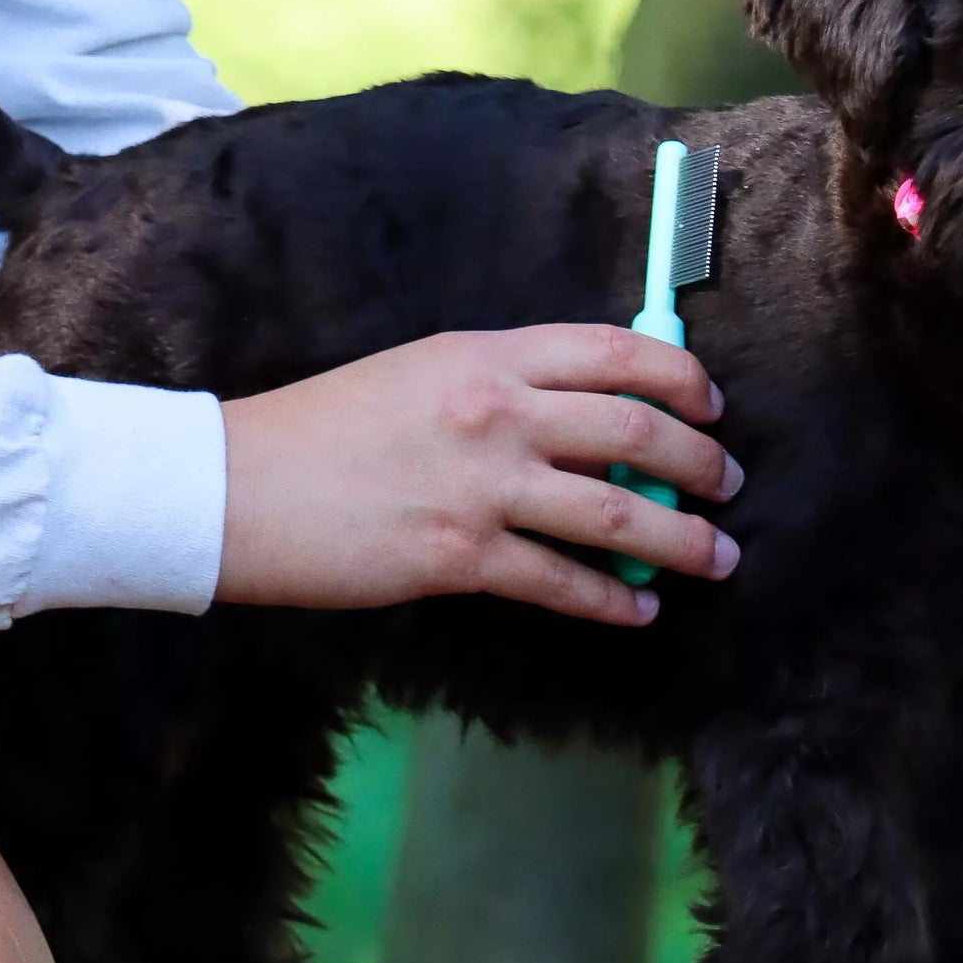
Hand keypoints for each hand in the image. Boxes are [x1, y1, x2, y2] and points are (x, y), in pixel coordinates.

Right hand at [217, 325, 741, 624]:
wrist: (235, 486)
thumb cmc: (324, 426)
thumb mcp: (422, 372)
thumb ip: (504, 383)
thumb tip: (589, 415)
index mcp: (488, 354)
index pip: (619, 351)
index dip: (683, 378)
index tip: (711, 407)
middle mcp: (497, 411)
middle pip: (637, 430)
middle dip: (701, 462)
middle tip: (728, 485)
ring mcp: (482, 485)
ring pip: (617, 512)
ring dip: (682, 541)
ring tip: (717, 558)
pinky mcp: (459, 557)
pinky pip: (562, 582)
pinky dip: (613, 602)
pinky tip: (640, 612)